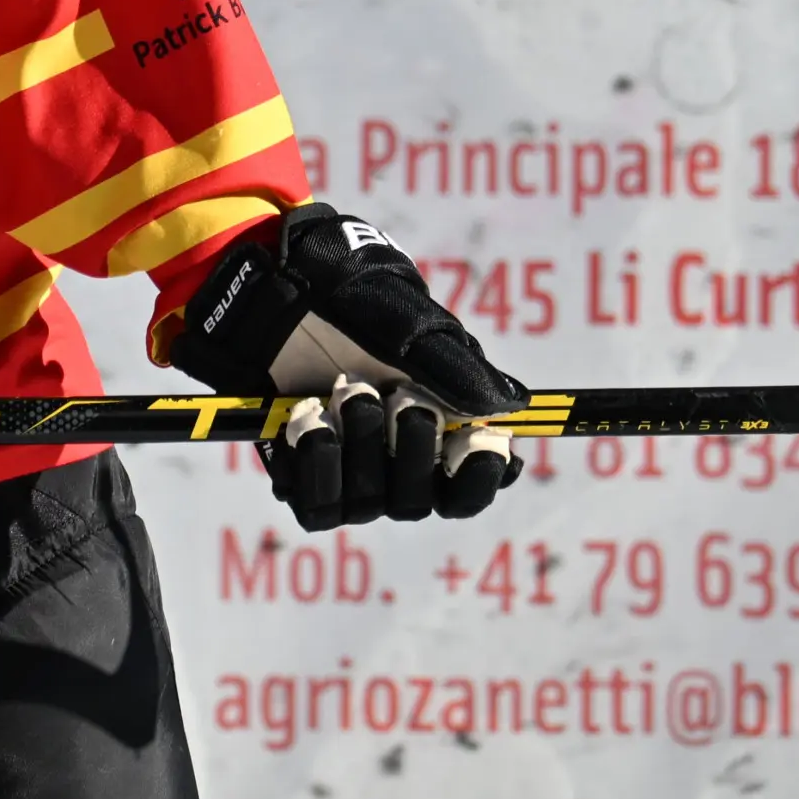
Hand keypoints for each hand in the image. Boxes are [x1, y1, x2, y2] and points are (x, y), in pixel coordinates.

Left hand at [171, 202, 528, 528]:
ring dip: (361, 442)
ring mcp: (351, 479)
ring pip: (370, 503)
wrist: (286, 293)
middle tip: (399, 394)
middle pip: (420, 502)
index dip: (479, 475)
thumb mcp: (414, 329)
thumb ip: (459, 371)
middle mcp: (398, 468)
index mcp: (441, 434)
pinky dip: (316, 457)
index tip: (476, 440)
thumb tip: (512, 407)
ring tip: (346, 387)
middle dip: (413, 445)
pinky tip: (310, 414)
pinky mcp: (304, 481)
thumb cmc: (360, 308)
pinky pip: (318, 504)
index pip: (472, 488)